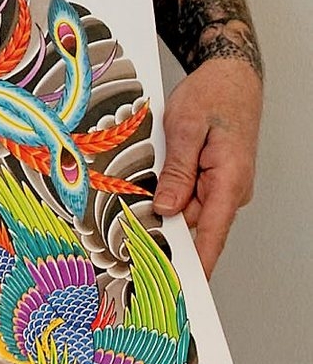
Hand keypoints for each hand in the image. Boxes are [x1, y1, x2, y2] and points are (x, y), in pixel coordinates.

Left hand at [153, 56, 261, 278]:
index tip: (182, 288)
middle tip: (131, 230)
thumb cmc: (213, 95)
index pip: (212, 235)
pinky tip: (155, 178)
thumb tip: (166, 209)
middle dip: (164, 227)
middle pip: (192, 224)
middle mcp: (230, 189)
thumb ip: (177, 171)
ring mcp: (222, 185)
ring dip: (165, 201)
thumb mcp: (185, 128)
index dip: (196, 264)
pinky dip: (170, 190)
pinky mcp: (213, 178)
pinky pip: (188, 194)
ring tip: (146, 180)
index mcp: (229, 181)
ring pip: (187, 208)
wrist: (232, 75)